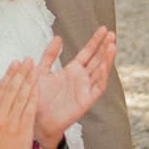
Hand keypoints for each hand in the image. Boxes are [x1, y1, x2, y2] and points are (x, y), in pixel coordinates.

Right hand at [0, 57, 38, 148]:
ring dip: (30, 81)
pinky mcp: (24, 129)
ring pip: (23, 96)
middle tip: (28, 60)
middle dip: (22, 72)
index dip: (10, 73)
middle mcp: (0, 115)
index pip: (1, 87)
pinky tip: (38, 86)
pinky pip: (30, 109)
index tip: (17, 62)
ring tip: (35, 69)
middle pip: (13, 89)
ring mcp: (13, 122)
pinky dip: (34, 96)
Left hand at [33, 27, 116, 148]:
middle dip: (104, 46)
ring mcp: (85, 88)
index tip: (103, 29)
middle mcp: (81, 78)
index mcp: (72, 71)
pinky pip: (99, 85)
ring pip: (101, 70)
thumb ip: (50, 55)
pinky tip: (107, 62)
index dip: (95, 41)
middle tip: (111, 32)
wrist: (36, 119)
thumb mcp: (41, 71)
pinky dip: (104, 73)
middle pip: (97, 59)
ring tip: (112, 43)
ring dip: (107, 57)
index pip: (87, 53)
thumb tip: (58, 37)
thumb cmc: (38, 98)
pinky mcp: (87, 100)